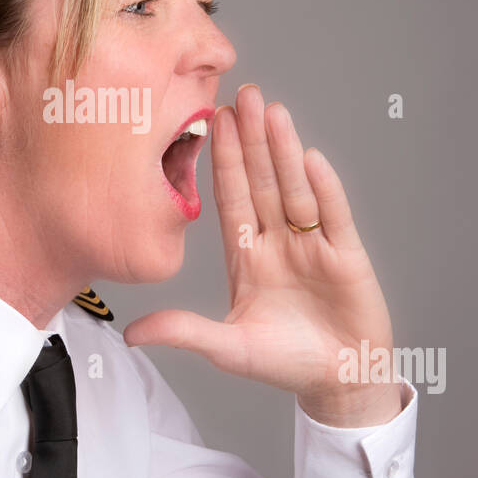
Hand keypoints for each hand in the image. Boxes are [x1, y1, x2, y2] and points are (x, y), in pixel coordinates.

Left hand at [123, 83, 403, 427]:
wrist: (340, 383)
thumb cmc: (285, 363)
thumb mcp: (227, 348)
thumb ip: (184, 331)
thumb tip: (131, 333)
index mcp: (248, 256)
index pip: (232, 197)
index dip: (223, 159)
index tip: (214, 119)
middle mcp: (279, 242)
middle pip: (262, 182)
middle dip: (251, 139)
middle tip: (243, 94)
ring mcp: (312, 245)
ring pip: (295, 188)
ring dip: (284, 151)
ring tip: (273, 111)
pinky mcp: (347, 257)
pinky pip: (333, 215)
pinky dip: (323, 188)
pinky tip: (310, 158)